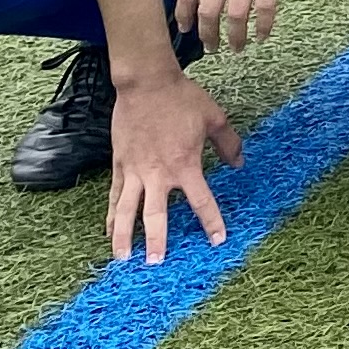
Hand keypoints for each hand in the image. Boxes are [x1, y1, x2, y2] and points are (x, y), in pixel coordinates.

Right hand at [105, 66, 239, 264]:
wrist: (147, 84)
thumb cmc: (182, 99)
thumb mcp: (214, 118)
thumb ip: (228, 143)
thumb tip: (239, 164)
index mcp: (186, 165)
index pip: (201, 201)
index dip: (211, 222)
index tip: (218, 240)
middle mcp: (159, 174)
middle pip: (156, 216)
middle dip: (158, 241)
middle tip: (157, 264)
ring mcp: (135, 172)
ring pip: (127, 211)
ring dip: (124, 237)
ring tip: (124, 259)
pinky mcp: (119, 166)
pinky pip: (114, 196)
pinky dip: (111, 216)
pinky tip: (109, 233)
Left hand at [180, 0, 317, 52]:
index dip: (183, 16)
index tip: (186, 30)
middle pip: (208, 10)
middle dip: (208, 35)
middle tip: (213, 49)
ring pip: (234, 15)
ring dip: (235, 37)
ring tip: (238, 48)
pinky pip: (264, 8)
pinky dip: (262, 26)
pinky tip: (263, 35)